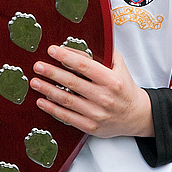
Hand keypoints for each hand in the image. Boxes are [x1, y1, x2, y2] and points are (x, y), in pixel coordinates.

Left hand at [30, 46, 153, 138]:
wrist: (136, 116)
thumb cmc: (124, 87)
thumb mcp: (119, 66)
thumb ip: (103, 53)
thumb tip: (77, 45)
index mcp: (112, 80)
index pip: (85, 66)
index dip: (66, 57)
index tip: (52, 50)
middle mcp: (105, 98)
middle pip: (73, 83)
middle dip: (52, 73)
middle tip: (37, 66)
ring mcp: (97, 114)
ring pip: (67, 100)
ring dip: (48, 90)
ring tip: (35, 81)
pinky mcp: (91, 127)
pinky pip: (67, 117)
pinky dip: (52, 109)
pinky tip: (41, 101)